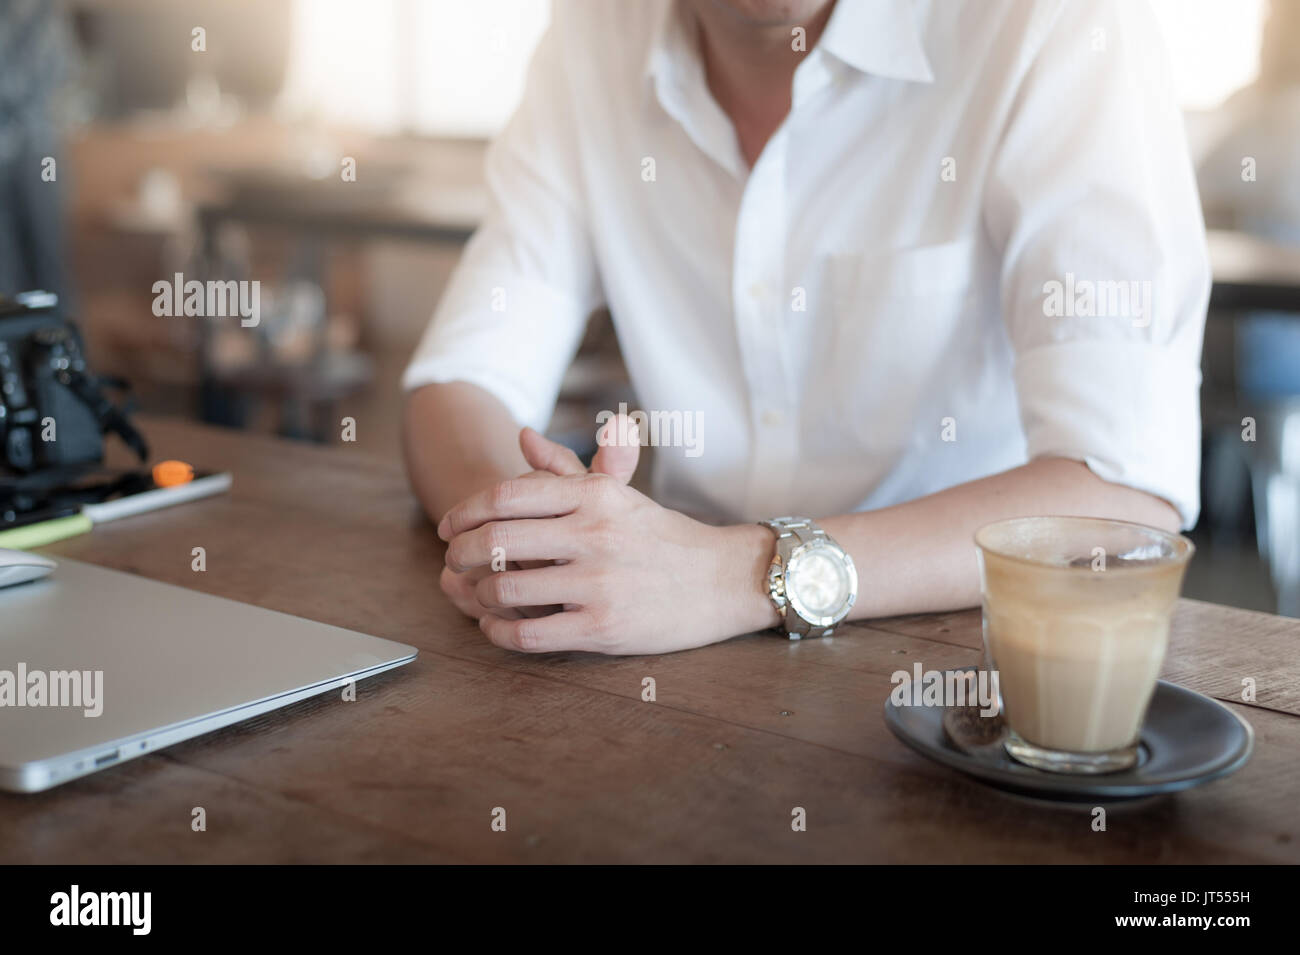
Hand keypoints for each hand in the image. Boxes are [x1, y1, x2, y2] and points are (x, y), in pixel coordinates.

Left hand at [438, 423, 775, 653]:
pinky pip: (527, 634)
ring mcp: (598, 582)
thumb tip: (521, 436)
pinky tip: (495, 628)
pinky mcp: (602, 628)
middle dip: (461, 554)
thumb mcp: (619, 494)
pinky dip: (498, 633)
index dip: (466, 511)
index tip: (450, 526)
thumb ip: (565, 469)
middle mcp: (594, 534)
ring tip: (476, 595)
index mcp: (595, 495)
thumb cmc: (664, 537)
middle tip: (452, 562)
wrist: (725, 579)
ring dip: (476, 595)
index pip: (507, 495)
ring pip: (504, 588)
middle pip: (496, 539)